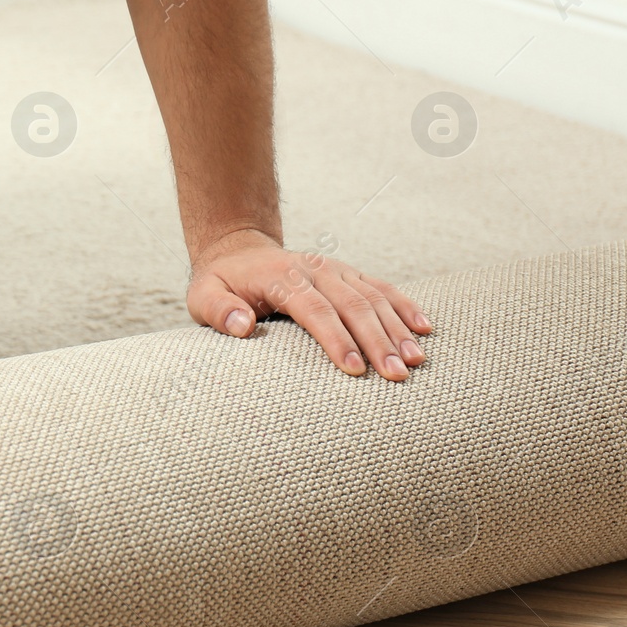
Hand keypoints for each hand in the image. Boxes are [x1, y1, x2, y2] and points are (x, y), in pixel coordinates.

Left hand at [187, 229, 431, 380]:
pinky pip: (381, 287)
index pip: (314, 309)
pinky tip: (424, 328)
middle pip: (352, 305)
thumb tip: (243, 326)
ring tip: (415, 361)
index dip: (336, 338)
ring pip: (373, 296)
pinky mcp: (348, 273)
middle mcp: (314, 269)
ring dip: (397, 328)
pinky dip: (404, 306)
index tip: (354, 369)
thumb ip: (218, 311)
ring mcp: (335, 269)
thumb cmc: (220, 284)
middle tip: (396, 375)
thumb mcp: (202, 296)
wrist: (237, 251)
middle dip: (377, 341)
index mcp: (281, 277)